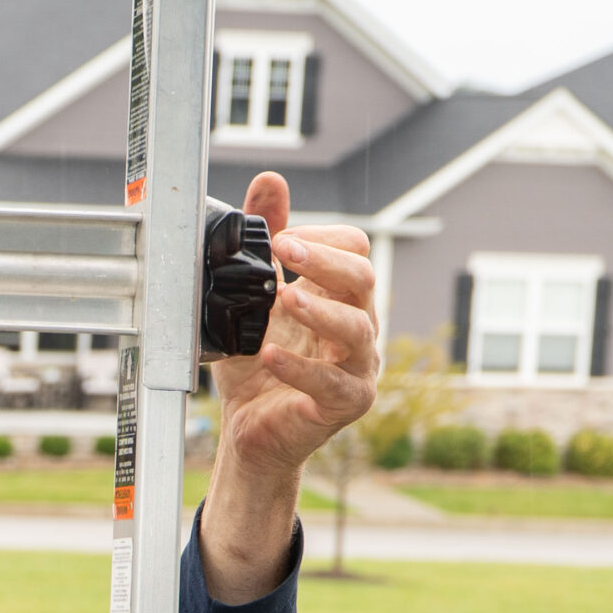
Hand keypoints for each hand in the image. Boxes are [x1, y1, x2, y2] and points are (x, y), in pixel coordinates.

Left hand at [199, 172, 378, 601]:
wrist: (249, 431)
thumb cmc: (256, 364)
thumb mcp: (250, 298)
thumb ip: (264, 242)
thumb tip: (271, 180)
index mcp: (340, 296)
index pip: (354, 250)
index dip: (319, 239)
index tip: (279, 237)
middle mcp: (359, 326)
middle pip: (363, 278)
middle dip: (322, 260)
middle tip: (282, 248)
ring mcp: (359, 367)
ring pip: (358, 328)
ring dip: (318, 310)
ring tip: (282, 299)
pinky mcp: (346, 405)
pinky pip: (333, 383)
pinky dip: (300, 367)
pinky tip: (269, 355)